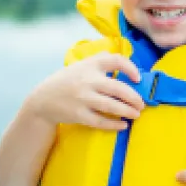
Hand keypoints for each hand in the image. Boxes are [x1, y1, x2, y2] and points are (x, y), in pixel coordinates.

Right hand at [23, 52, 144, 130]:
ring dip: (128, 111)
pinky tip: (123, 125)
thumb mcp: (82, 65)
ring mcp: (83, 98)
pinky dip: (114, 124)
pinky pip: (101, 121)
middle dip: (134, 97)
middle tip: (142, 104)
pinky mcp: (79, 114)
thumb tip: (127, 65)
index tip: (138, 79)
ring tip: (136, 114)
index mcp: (90, 65)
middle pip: (118, 88)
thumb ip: (101, 60)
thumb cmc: (68, 81)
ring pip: (111, 106)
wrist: (43, 99)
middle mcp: (87, 80)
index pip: (115, 60)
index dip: (131, 68)